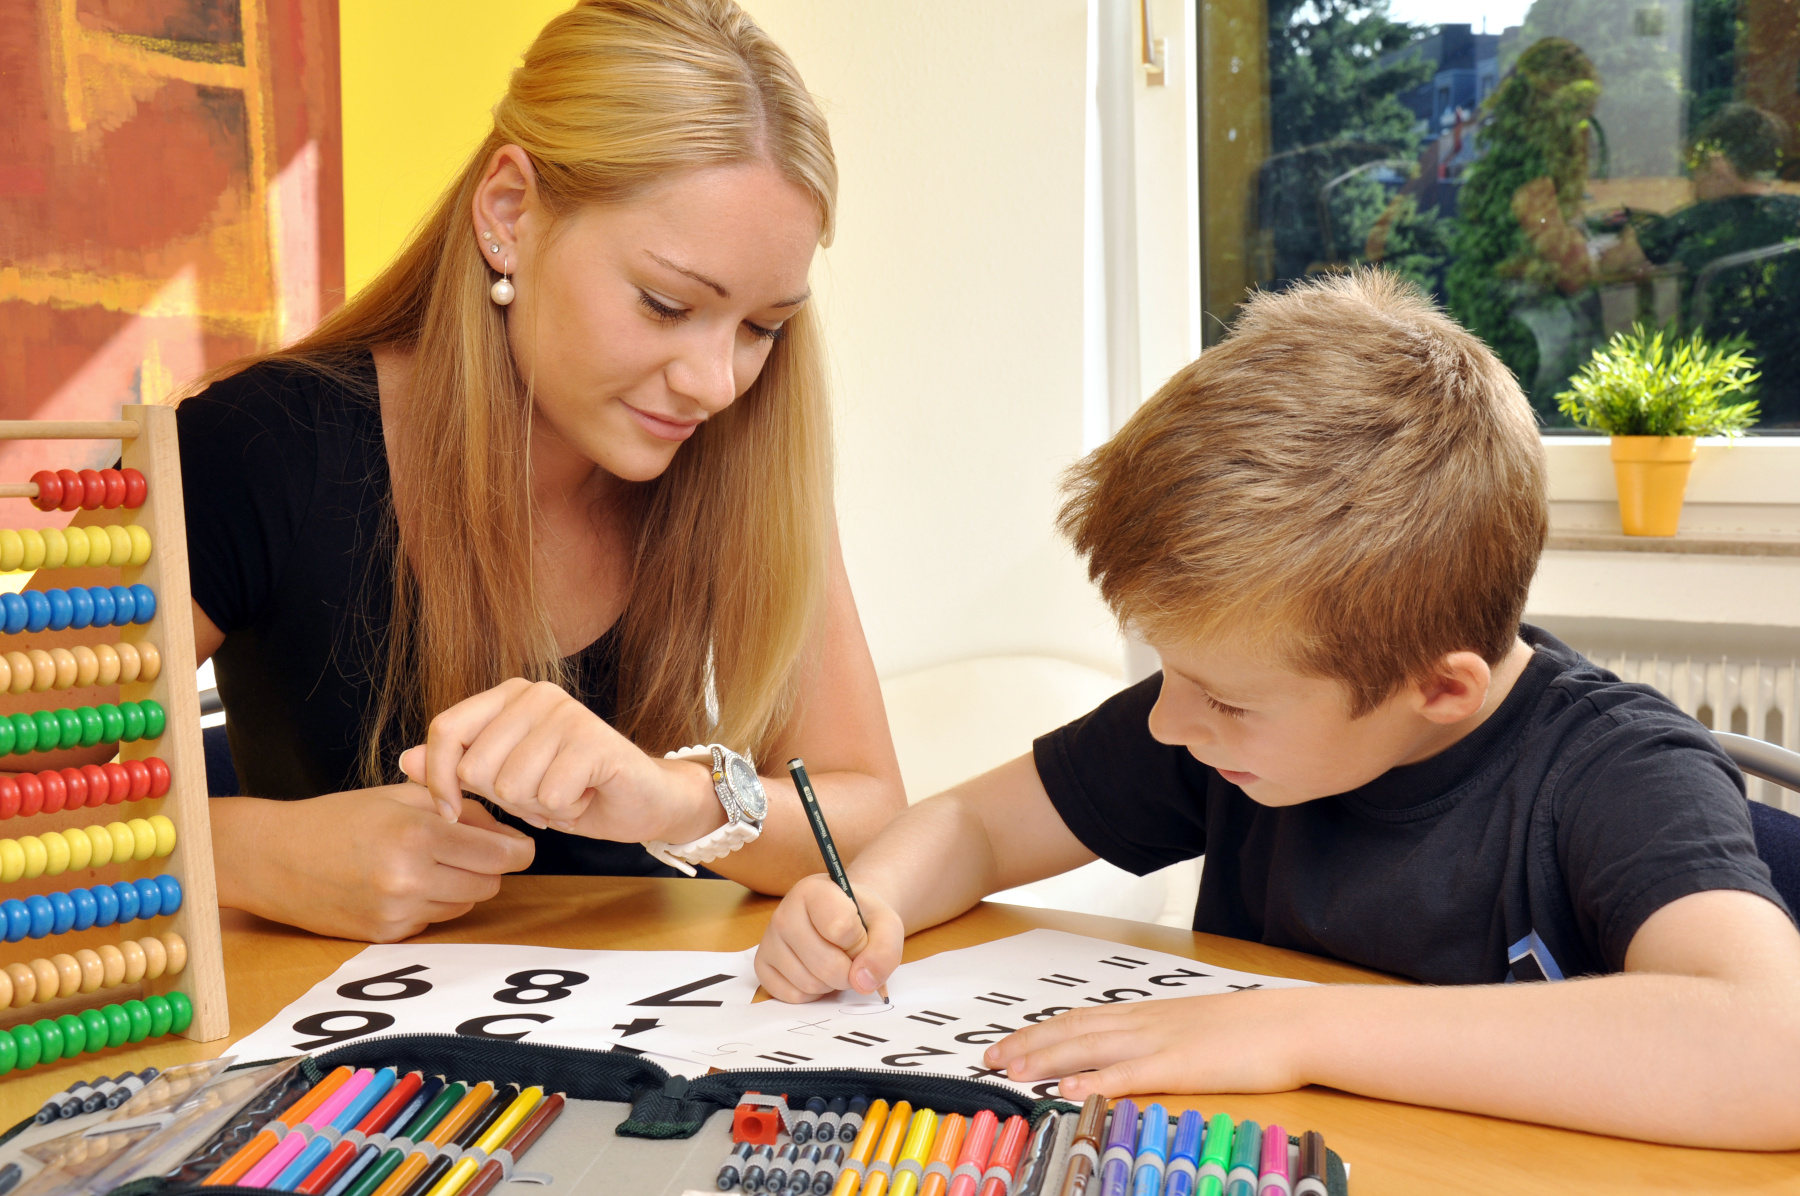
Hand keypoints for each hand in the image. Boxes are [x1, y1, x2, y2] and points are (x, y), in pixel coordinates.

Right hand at [212, 785, 536, 941]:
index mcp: (417, 835)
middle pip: (489, 884)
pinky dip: (432, 903)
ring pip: (466, 904)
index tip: (520, 845)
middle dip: (489, 866)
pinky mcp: (386, 936)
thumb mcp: (400, 797)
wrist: (273, 858)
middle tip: (468, 847)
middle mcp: (410, 879)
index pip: (499, 854)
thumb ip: (459, 810)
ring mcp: (398, 912)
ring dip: (462, 885)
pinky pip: (435, 921)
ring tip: (429, 861)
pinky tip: (404, 883)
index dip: (518, 849)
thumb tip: (507, 833)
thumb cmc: (336, 819)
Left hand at [397, 678, 722, 844]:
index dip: (438, 779)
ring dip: (538, 807)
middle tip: (540, 792)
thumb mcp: (504, 781)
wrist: (642, 801)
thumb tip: (406, 761)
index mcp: (509, 694)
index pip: (446, 729)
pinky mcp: (595, 742)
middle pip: (476, 768)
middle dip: (504, 799)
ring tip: (565, 793)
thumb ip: (457, 767)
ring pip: (511, 787)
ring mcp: (567, 714)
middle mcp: (536, 693)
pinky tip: (586, 796)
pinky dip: (566, 811)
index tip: (449, 809)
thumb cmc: (570, 788)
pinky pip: (549, 797)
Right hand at [755, 873, 904, 1001]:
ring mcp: (768, 940)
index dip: (860, 941)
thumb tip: (862, 983)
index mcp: (813, 891)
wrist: (844, 919)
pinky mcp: (761, 965)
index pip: (841, 928)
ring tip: (835, 962)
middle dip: (850, 971)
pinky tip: (817, 972)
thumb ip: (884, 950)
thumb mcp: (886, 925)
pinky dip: (814, 993)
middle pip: (825, 964)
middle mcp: (783, 912)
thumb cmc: (862, 920)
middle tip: (852, 957)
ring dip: (833, 984)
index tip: (859, 932)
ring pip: (809, 984)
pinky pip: (793, 996)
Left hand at [982, 990, 1311, 1099]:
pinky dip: (1092, 1081)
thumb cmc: (1252, 1029)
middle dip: (1028, 1045)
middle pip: (1073, 1032)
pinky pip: (1126, 1074)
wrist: (1293, 1024)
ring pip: (1088, 1049)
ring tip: (1010, 1072)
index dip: (1040, 1031)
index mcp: (1148, 1014)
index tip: (1008, 1042)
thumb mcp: (1196, 1026)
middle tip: (989, 1060)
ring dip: (1045, 1061)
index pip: (1081, 1019)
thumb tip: (1134, 1052)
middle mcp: (1144, 1023)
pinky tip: (1067, 1090)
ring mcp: (1159, 1043)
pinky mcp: (1178, 1068)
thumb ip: (1163, 1036)